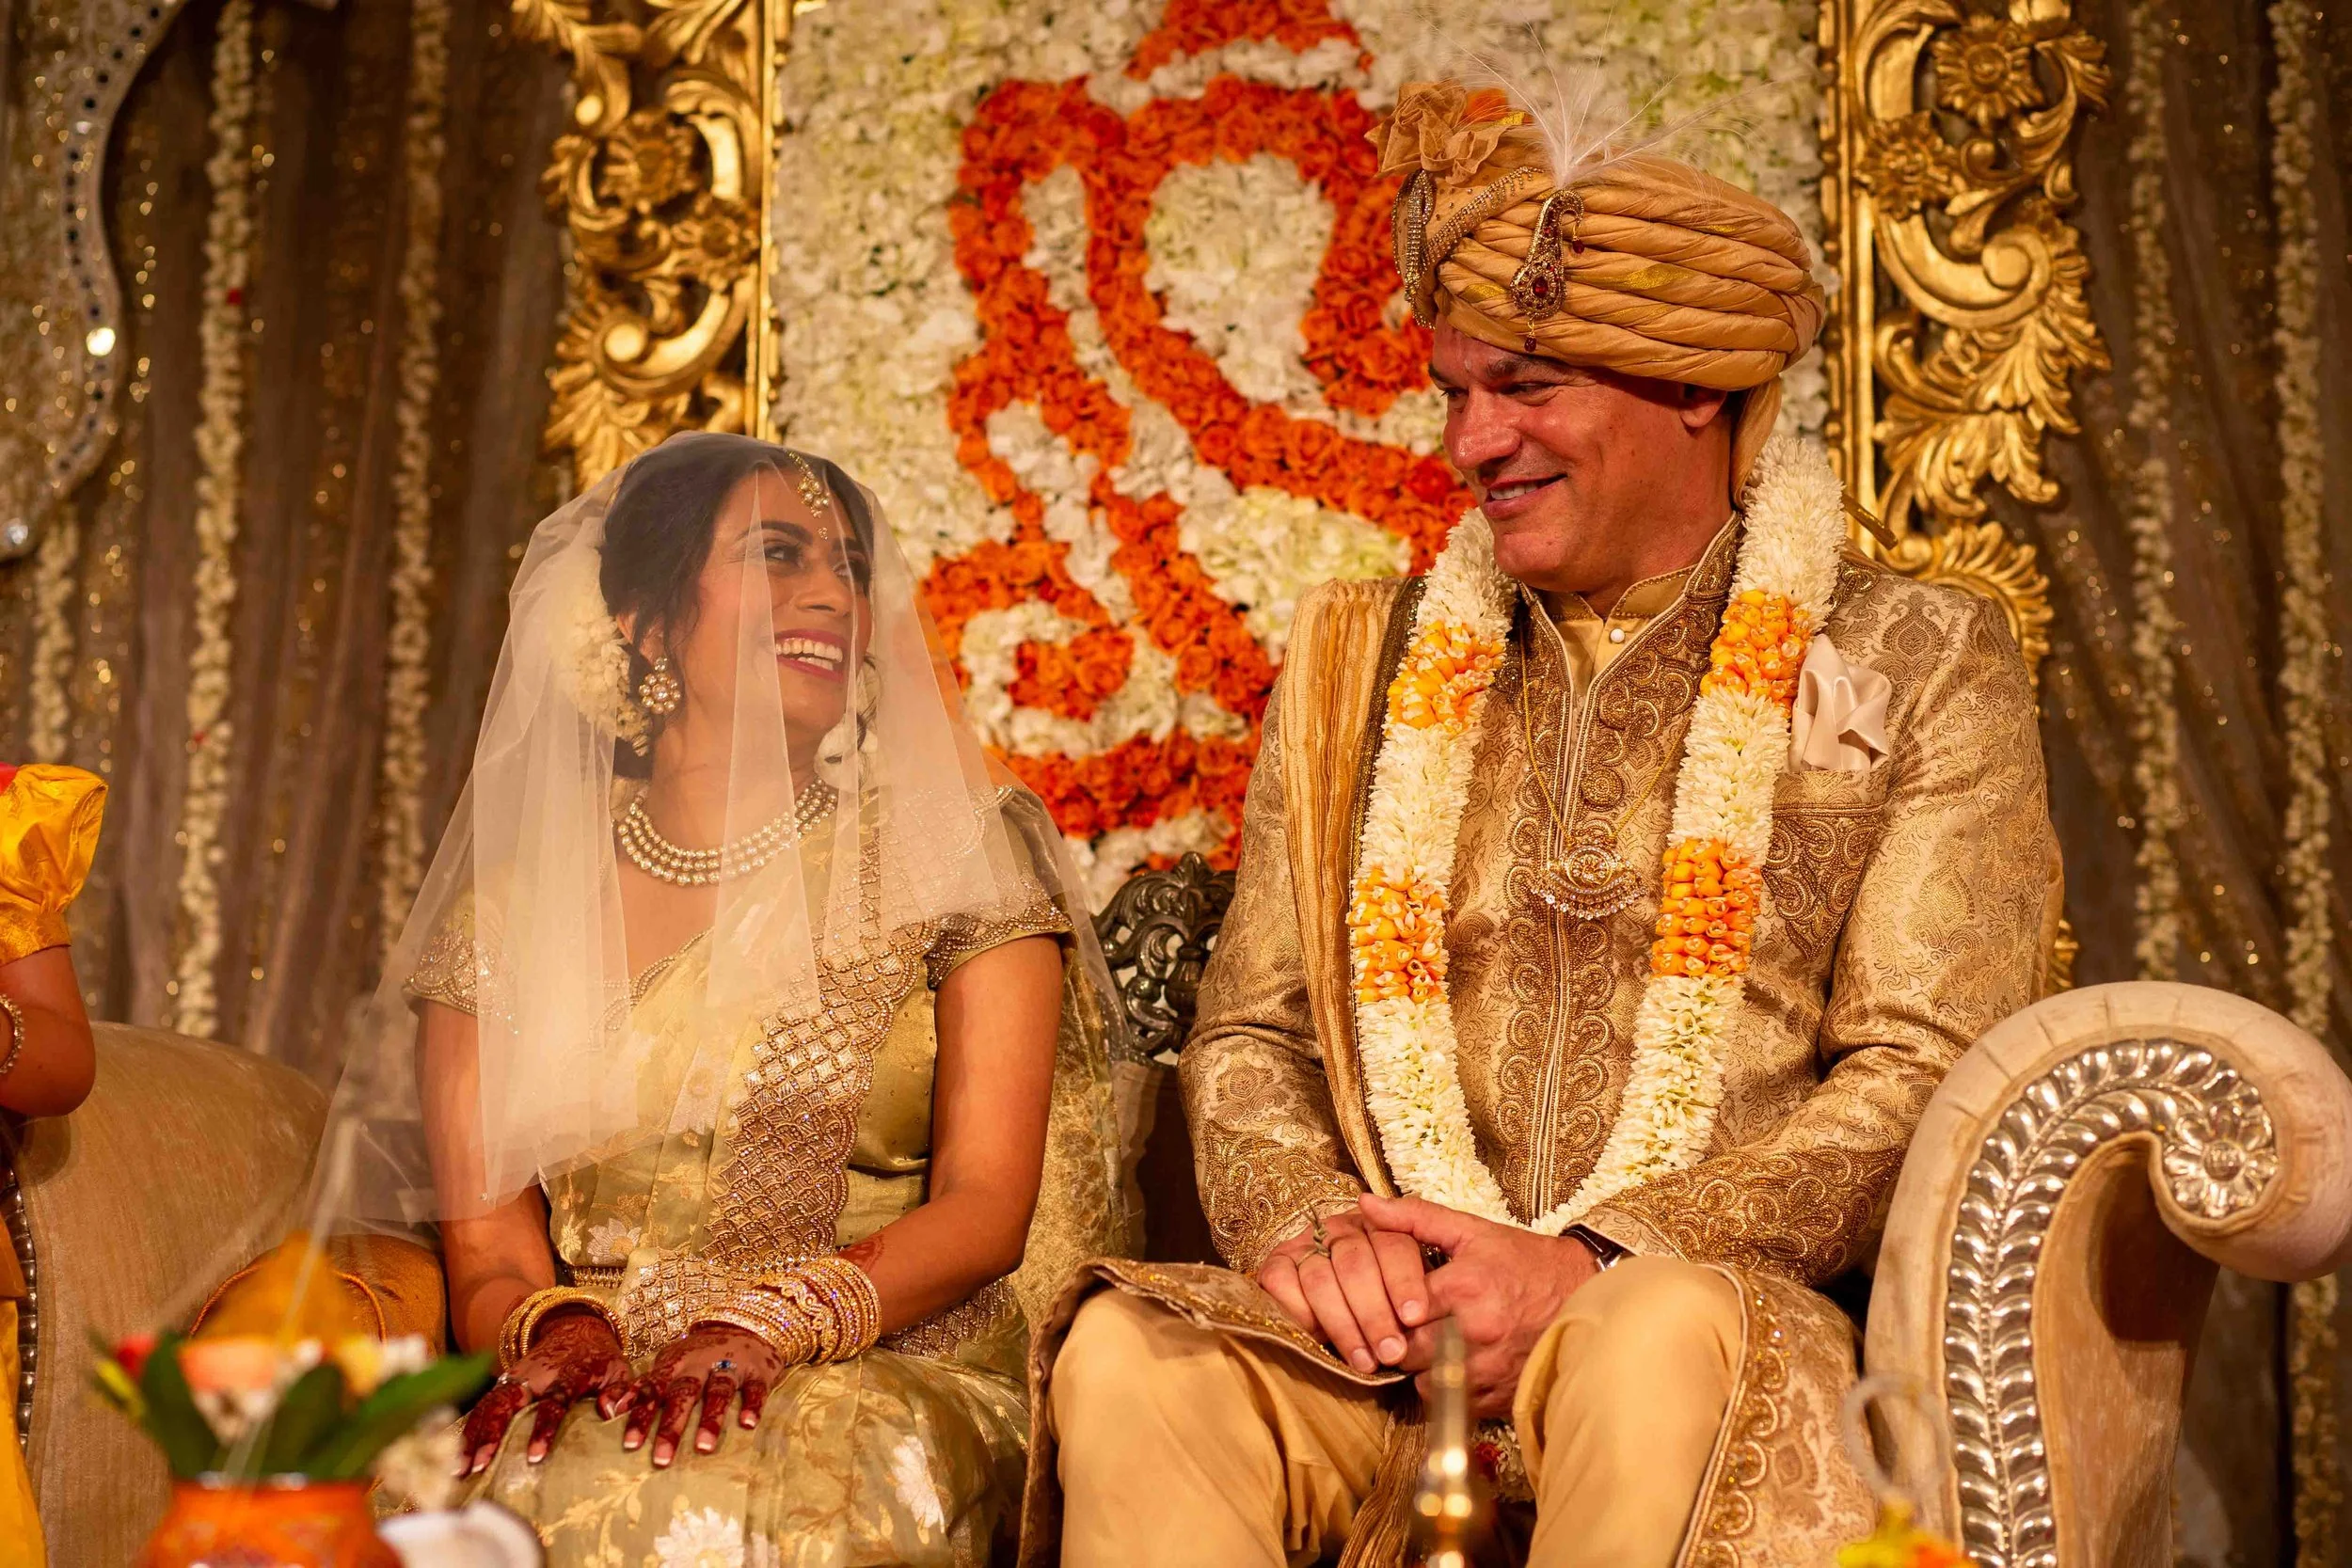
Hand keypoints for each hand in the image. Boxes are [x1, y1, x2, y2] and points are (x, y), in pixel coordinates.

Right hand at [459, 1308, 631, 1475]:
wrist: (576, 1329)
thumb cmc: (600, 1360)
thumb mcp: (619, 1370)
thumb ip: (620, 1391)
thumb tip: (611, 1413)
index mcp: (569, 1372)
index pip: (555, 1401)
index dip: (544, 1429)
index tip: (534, 1457)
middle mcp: (537, 1374)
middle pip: (508, 1402)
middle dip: (491, 1434)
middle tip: (478, 1466)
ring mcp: (516, 1376)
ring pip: (489, 1404)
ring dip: (472, 1436)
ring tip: (458, 1470)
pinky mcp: (505, 1382)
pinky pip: (483, 1406)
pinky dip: (469, 1429)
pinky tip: (458, 1456)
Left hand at [620, 1323, 783, 1467]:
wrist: (745, 1326)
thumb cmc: (698, 1357)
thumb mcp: (668, 1365)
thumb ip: (641, 1389)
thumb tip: (604, 1410)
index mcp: (675, 1366)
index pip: (653, 1391)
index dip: (641, 1416)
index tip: (630, 1445)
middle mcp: (700, 1366)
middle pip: (683, 1395)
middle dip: (671, 1428)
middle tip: (661, 1460)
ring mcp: (730, 1366)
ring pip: (719, 1391)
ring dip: (710, 1419)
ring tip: (702, 1448)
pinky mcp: (757, 1372)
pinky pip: (755, 1389)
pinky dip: (752, 1405)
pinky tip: (747, 1425)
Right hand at [1255, 1203, 1430, 1374]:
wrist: (1340, 1318)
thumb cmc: (1392, 1308)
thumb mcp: (1421, 1292)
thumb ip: (1431, 1287)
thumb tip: (1424, 1308)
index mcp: (1379, 1226)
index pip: (1393, 1244)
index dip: (1404, 1281)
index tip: (1414, 1317)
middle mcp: (1340, 1230)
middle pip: (1356, 1264)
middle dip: (1375, 1313)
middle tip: (1391, 1351)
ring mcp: (1305, 1246)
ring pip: (1321, 1278)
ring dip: (1343, 1324)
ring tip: (1364, 1361)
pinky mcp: (1275, 1265)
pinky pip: (1281, 1282)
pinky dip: (1299, 1312)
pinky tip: (1318, 1339)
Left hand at [1358, 1192, 1599, 1419]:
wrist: (1584, 1298)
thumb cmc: (1525, 1262)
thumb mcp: (1473, 1230)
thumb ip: (1415, 1218)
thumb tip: (1366, 1205)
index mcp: (1464, 1287)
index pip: (1397, 1309)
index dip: (1382, 1306)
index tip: (1383, 1300)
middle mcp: (1475, 1332)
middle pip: (1406, 1349)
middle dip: (1396, 1339)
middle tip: (1400, 1324)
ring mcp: (1488, 1370)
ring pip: (1423, 1381)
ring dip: (1417, 1367)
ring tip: (1425, 1343)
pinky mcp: (1498, 1397)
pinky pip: (1450, 1403)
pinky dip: (1443, 1387)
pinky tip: (1449, 1363)